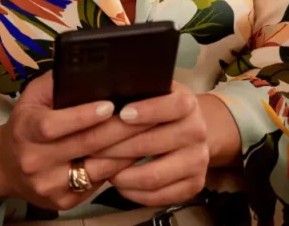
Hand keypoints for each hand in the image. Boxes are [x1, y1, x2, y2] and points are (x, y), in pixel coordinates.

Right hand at [0, 71, 144, 211]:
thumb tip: (89, 66)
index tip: (109, 105)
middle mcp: (34, 161)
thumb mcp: (33, 96)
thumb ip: (57, 81)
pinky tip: (133, 153)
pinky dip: (118, 168)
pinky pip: (97, 184)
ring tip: (148, 132)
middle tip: (147, 114)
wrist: (5, 167)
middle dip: (119, 129)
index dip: (83, 116)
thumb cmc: (28, 122)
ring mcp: (48, 185)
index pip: (53, 125)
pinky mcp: (62, 202)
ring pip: (97, 168)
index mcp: (26, 130)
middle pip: (84, 145)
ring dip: (126, 150)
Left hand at [95, 81, 210, 206]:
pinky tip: (118, 182)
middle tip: (90, 148)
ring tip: (100, 169)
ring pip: (153, 175)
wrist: (190, 130)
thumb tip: (100, 96)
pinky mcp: (195, 184)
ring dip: (121, 175)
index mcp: (188, 104)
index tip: (122, 114)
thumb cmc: (160, 109)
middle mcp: (198, 131)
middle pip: (153, 143)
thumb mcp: (154, 92)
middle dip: (115, 147)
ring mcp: (198, 160)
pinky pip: (158, 196)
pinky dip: (132, 192)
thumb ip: (136, 92)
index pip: (172, 106)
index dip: (147, 110)